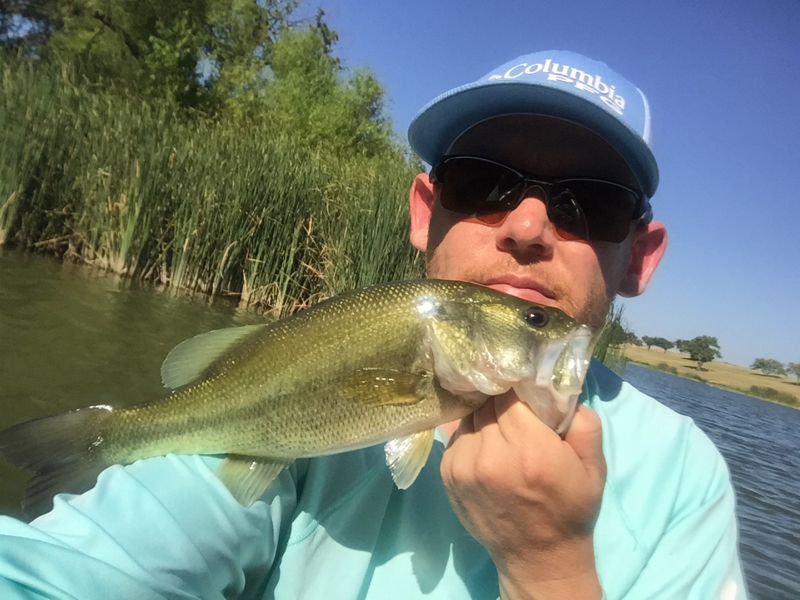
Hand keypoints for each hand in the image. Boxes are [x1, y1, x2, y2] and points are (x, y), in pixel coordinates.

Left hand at [440, 392, 605, 599]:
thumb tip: (558, 388)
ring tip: (502, 431)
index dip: (519, 389)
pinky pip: (457, 436)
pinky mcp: (447, 474)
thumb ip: (583, 422)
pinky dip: (472, 435)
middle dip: (503, 402)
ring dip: (485, 417)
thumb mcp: (594, 466)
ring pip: (470, 417)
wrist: (538, 557)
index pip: (510, 395)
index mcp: (530, 450)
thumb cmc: (569, 509)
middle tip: (518, 412)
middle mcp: (491, 455)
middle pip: (488, 403)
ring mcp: (464, 465)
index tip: (528, 393)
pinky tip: (488, 448)